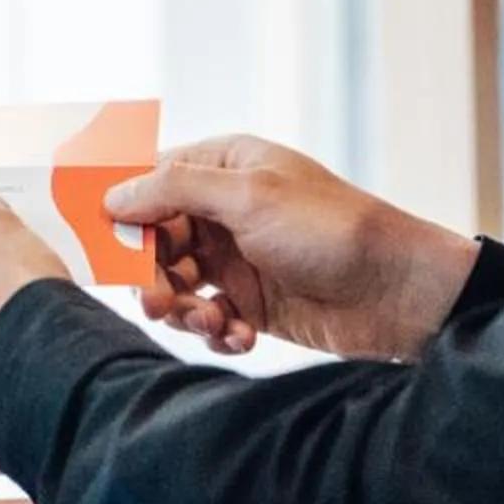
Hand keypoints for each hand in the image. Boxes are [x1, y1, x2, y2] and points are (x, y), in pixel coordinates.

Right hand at [105, 134, 478, 359]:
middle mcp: (224, 210)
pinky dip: (216, 330)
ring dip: (184, 307)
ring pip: (177, 283)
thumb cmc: (331, 230)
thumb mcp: (249, 196)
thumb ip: (174, 189)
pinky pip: (210, 317)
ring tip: (210, 321)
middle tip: (158, 300)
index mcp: (224, 167)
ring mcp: (238, 259)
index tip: (101, 242)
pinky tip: (240, 336)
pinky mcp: (253, 304)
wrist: (402, 294)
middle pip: (155, 239)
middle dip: (153, 272)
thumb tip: (112, 195)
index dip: (123, 211)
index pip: (150, 181)